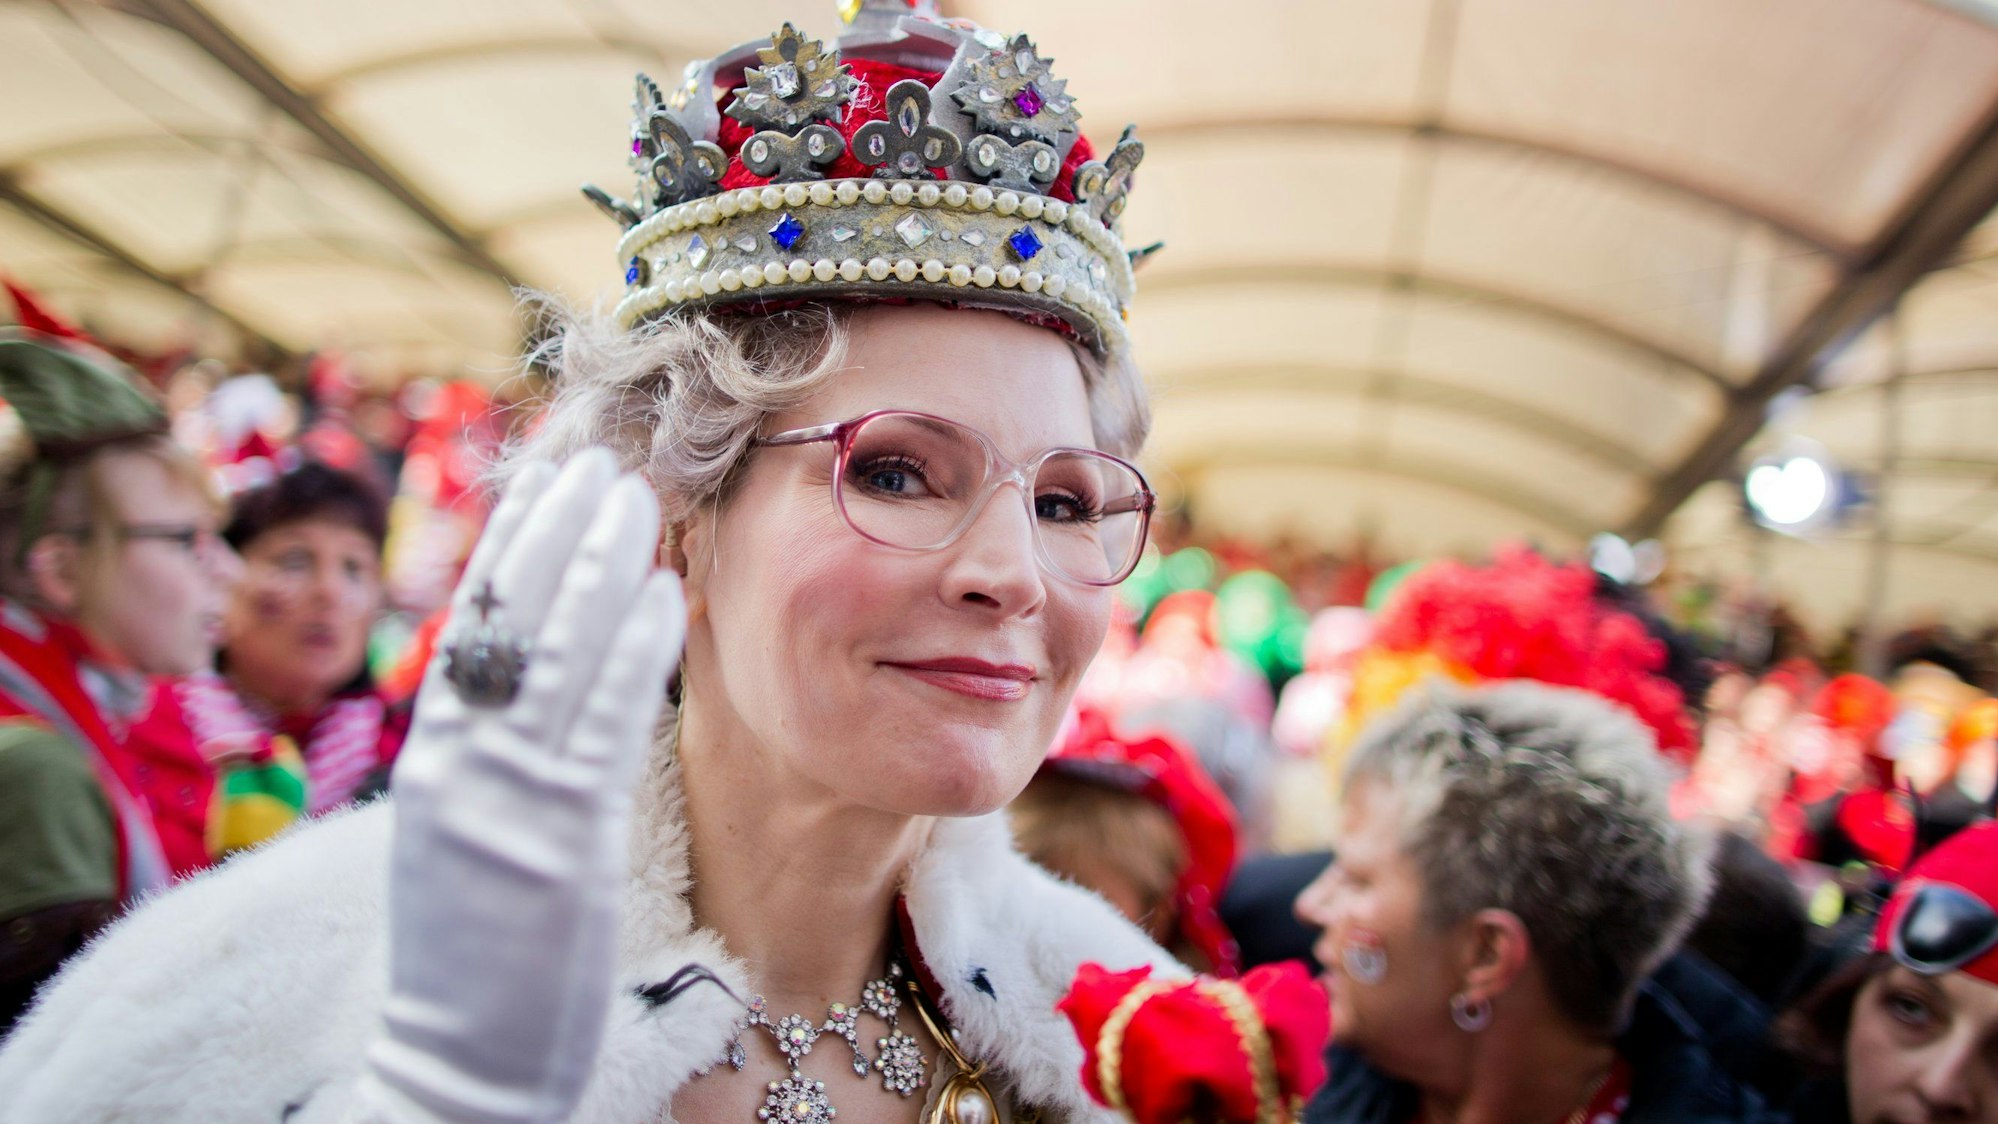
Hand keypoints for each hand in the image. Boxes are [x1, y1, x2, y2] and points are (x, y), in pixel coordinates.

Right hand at [352, 449, 683, 1123]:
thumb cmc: (476, 956)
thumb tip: (537, 684)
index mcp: (432, 763)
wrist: (458, 1064)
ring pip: (556, 655)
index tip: (546, 481)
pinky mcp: (558, 840)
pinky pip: (602, 724)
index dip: (510, 548)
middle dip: (557, 534)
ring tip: (639, 498)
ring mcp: (505, 800)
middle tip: (604, 461)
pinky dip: (631, 650)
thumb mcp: (467, 838)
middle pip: (509, 620)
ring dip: (601, 564)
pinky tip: (663, 594)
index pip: (472, 629)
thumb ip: (495, 760)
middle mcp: (459, 766)